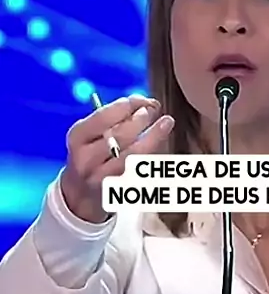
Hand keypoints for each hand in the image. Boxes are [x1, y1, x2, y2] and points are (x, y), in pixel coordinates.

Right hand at [60, 95, 174, 223]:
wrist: (81, 194)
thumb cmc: (93, 153)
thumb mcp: (91, 134)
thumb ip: (113, 117)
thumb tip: (144, 103)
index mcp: (77, 138)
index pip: (104, 117)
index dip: (128, 106)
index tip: (143, 100)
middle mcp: (86, 159)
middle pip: (120, 135)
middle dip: (141, 119)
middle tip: (154, 109)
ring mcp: (100, 178)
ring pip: (133, 155)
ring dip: (153, 136)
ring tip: (166, 122)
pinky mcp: (116, 191)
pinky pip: (140, 170)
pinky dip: (153, 155)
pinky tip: (161, 145)